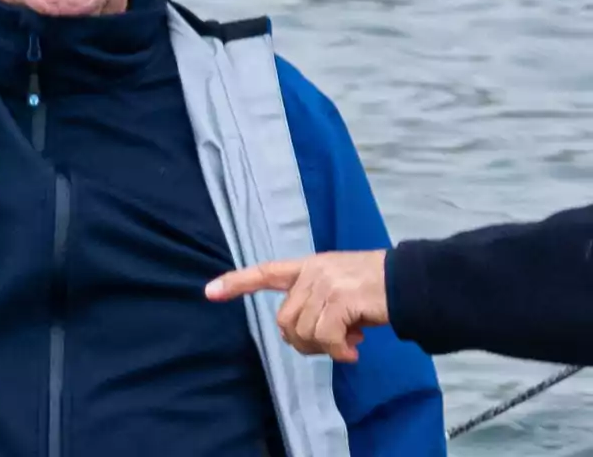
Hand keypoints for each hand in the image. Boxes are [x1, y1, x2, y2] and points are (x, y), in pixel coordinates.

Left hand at [204, 250, 389, 362]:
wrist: (410, 282)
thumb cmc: (376, 290)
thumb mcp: (339, 290)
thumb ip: (315, 305)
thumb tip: (302, 337)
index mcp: (308, 267)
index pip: (265, 272)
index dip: (236, 283)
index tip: (209, 292)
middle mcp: (312, 272)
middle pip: (284, 321)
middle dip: (304, 342)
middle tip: (335, 344)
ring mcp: (325, 284)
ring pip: (304, 333)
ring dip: (326, 348)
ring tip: (350, 342)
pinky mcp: (341, 299)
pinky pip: (326, 338)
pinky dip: (340, 352)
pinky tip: (355, 350)